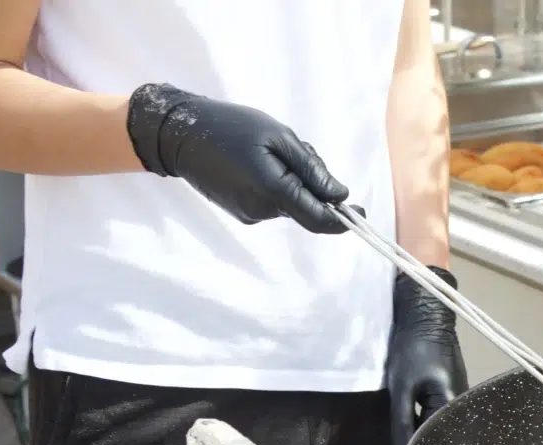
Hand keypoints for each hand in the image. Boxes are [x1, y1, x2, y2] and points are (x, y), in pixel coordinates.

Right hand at [126, 83, 350, 233]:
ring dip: (293, 184)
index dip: (344, 220)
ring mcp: (250, 215)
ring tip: (269, 152)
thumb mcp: (279, 137)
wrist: (181, 134)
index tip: (361, 213)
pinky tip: (257, 163)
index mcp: (273, 191)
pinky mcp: (242, 213)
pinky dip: (278, 187)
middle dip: (313, 186)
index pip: (319, 219)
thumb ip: (312, 169)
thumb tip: (340, 196)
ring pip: (290, 205)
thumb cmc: (232, 127)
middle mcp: (262, 211)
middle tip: (297, 151)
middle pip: (307, 208)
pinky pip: (273, 204)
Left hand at [387, 267, 468, 444]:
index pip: (438, 443)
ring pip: (443, 426)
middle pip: (445, 436)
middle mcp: (461, 405)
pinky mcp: (453, 389)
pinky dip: (430, 423)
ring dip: (428, 435)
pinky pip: (442, 414)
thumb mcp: (402, 388)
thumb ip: (403, 423)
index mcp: (451, 406)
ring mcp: (460, 396)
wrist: (427, 315)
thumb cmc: (414, 350)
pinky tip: (416, 429)